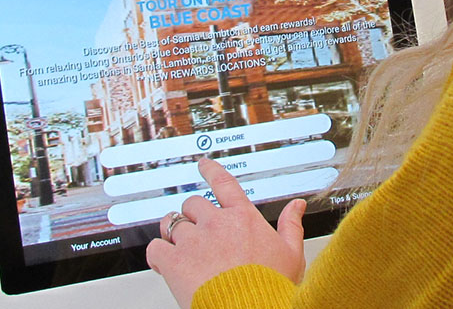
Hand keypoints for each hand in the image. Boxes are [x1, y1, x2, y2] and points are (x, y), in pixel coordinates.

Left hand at [146, 157, 307, 308]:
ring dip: (172, 233)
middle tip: (194, 230)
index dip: (210, 170)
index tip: (203, 165)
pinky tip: (164, 264)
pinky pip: (155, 248)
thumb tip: (296, 206)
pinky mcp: (174, 260)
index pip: (223, 183)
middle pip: (193, 204)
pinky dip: (157, 255)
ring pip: (171, 224)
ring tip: (177, 247)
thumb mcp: (292, 255)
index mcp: (243, 217)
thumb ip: (291, 226)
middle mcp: (216, 223)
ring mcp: (193, 240)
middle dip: (191, 215)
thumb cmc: (272, 287)